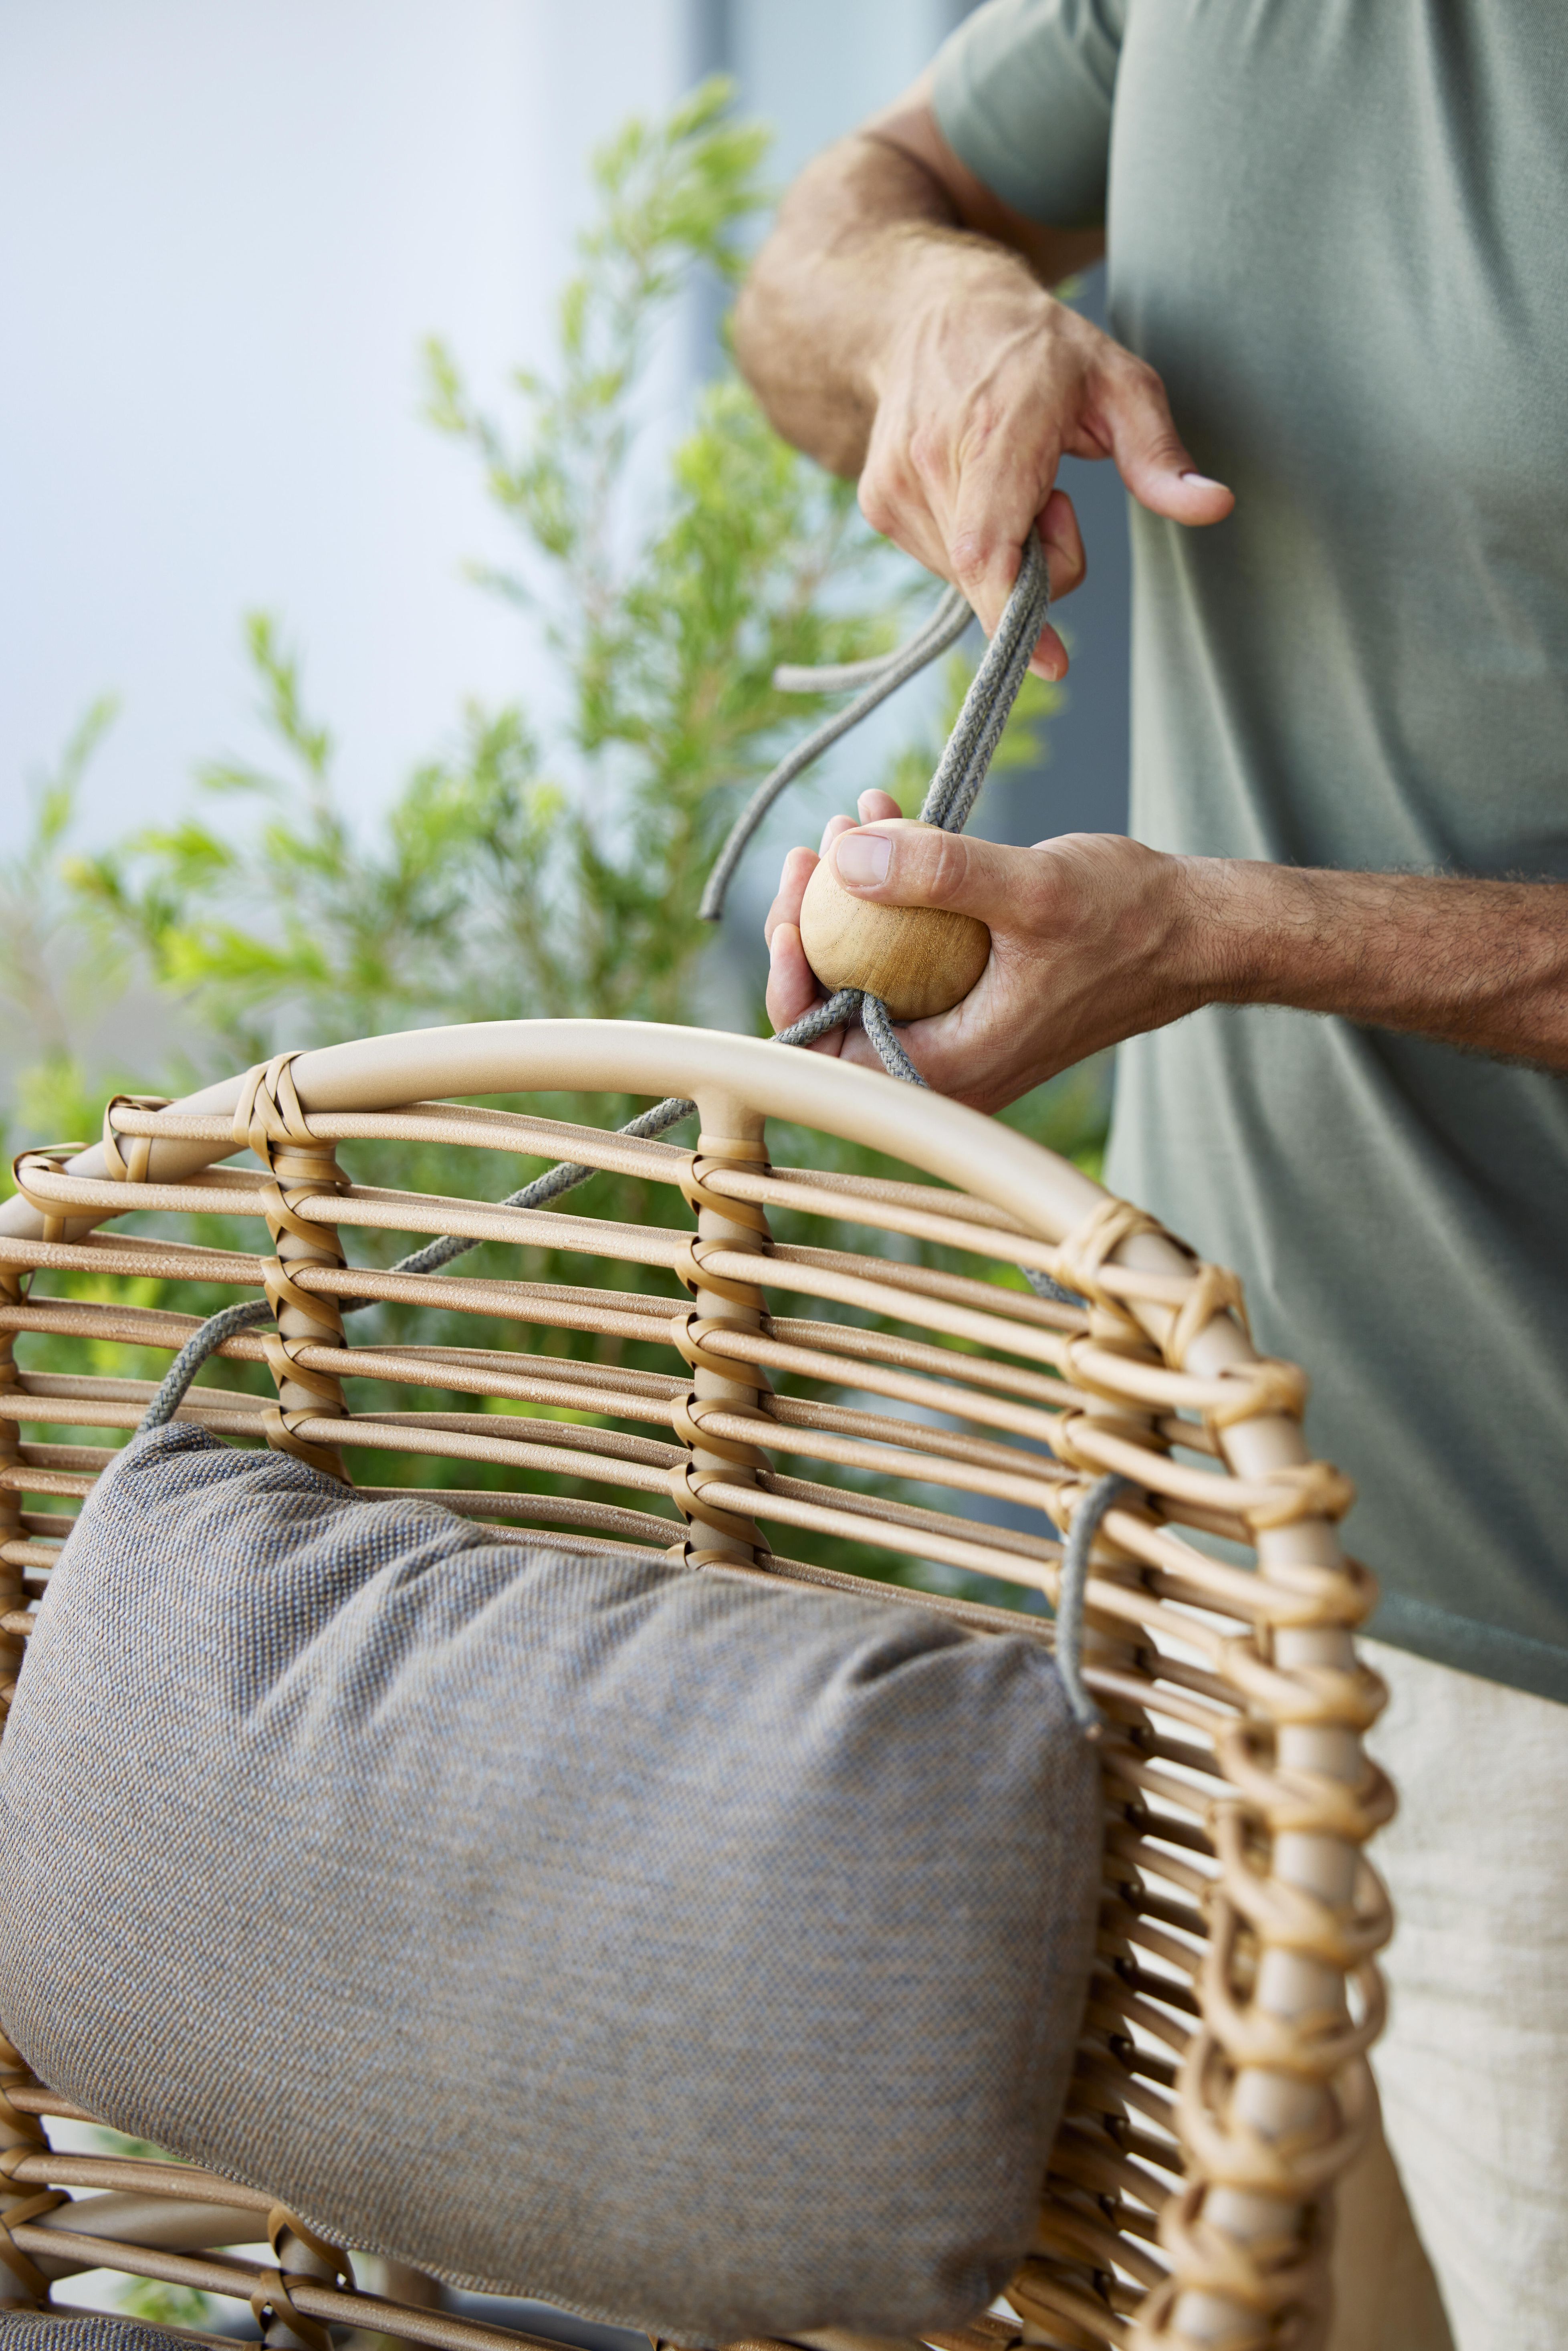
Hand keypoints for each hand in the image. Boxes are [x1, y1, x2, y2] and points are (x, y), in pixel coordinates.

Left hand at [764, 801, 1202, 1111]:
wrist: (1196, 934)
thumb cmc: (1129, 920)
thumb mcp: (1032, 888)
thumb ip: (939, 874)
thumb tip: (846, 858)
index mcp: (949, 1072)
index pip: (825, 1053)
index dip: (788, 983)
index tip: (789, 911)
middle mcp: (946, 1069)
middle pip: (835, 1010)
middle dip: (812, 924)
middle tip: (814, 848)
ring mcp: (959, 1034)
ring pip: (870, 975)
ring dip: (852, 897)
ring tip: (854, 821)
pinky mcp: (973, 1000)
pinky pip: (909, 956)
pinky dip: (896, 895)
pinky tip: (893, 826)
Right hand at [858, 249, 1232, 677]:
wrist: (932, 310)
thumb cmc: (1038, 349)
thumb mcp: (1119, 383)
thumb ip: (1160, 456)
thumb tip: (1215, 506)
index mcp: (993, 432)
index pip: (989, 552)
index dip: (1016, 618)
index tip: (1052, 662)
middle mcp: (930, 462)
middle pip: (993, 573)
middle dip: (1039, 563)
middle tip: (1056, 496)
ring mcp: (895, 487)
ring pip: (967, 575)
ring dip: (1007, 553)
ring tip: (1009, 477)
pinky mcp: (879, 503)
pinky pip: (942, 561)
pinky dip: (975, 545)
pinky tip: (977, 485)